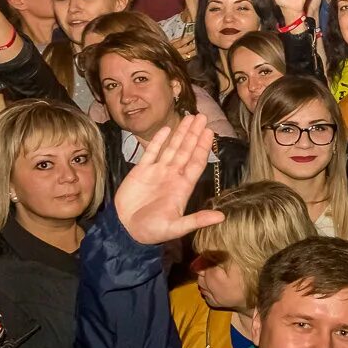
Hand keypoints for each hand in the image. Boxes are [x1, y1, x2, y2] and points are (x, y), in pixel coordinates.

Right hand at [115, 113, 225, 245]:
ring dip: (180, 133)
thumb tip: (222, 217)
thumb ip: (197, 220)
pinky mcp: (141, 171)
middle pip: (186, 150)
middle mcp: (172, 176)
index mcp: (182, 187)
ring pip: (171, 148)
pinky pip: (151, 152)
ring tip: (189, 117)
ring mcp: (157, 172)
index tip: (210, 132)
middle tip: (203, 117)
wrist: (125, 230)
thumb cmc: (151, 231)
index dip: (203, 147)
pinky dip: (158, 140)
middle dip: (194, 134)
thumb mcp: (176, 228)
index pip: (196, 162)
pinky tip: (166, 128)